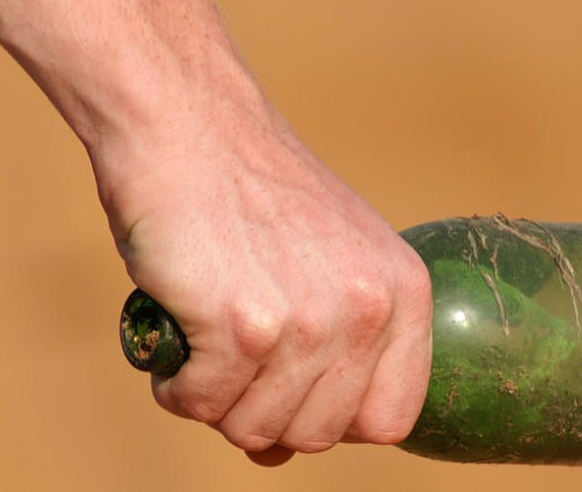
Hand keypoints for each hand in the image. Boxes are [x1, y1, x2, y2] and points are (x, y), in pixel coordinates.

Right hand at [95, 104, 432, 465]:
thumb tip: (277, 457)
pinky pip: (201, 405)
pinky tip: (178, 333)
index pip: (392, 419)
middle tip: (234, 356)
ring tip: (204, 339)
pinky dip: (175, 385)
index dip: (336, 419)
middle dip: (265, 412)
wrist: (187, 124)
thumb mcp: (325, 262)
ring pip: (256, 430)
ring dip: (215, 399)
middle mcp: (369, 309)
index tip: (297, 387)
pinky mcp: (243, 326)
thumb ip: (327, 354)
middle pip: (319, 435)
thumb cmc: (249, 196)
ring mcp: (309, 321)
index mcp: (405, 293)